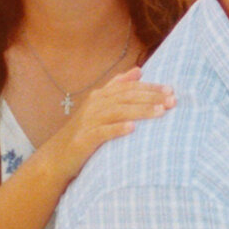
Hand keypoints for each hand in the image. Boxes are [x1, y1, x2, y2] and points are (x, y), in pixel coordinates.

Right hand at [51, 68, 173, 171]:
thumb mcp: (99, 108)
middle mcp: (94, 105)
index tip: (171, 89)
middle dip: (151, 97)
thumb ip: (117, 88)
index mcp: (100, 96)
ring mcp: (88, 121)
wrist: (56, 157)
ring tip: (160, 112)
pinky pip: (102, 132)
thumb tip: (138, 70)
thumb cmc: (84, 132)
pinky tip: (132, 129)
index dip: (150, 87)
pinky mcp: (83, 139)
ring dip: (140, 111)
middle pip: (126, 97)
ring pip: (118, 112)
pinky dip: (117, 129)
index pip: (129, 87)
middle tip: (172, 100)